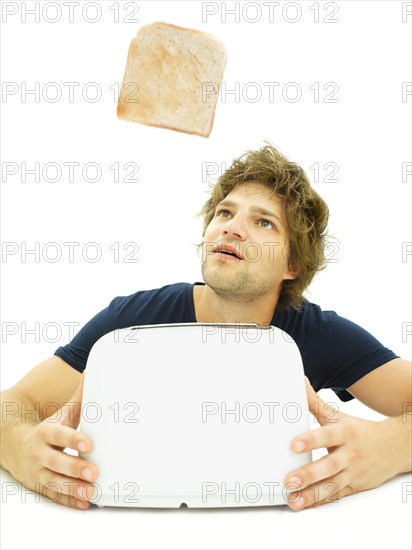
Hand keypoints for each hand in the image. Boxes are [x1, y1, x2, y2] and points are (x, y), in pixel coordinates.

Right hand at [16, 373, 97, 508]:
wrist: (13, 444)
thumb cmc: (45, 429)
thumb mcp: (59, 414)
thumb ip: (78, 399)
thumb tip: (92, 375)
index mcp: (44, 433)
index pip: (58, 435)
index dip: (73, 440)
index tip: (89, 444)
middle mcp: (39, 454)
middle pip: (56, 462)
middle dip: (74, 468)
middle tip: (94, 472)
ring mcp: (38, 472)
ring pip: (54, 482)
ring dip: (72, 487)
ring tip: (91, 490)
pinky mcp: (40, 486)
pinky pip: (54, 494)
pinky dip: (68, 499)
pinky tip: (83, 502)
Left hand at [283, 377, 400, 510]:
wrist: (394, 447)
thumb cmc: (359, 431)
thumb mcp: (338, 416)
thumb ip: (316, 402)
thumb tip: (299, 383)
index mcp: (345, 433)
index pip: (326, 436)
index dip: (310, 440)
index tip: (293, 445)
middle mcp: (350, 454)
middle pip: (328, 466)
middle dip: (308, 475)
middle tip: (289, 481)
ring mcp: (353, 473)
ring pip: (332, 486)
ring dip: (311, 495)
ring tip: (293, 500)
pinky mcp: (354, 487)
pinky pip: (336, 495)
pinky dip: (320, 501)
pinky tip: (305, 504)